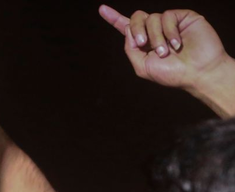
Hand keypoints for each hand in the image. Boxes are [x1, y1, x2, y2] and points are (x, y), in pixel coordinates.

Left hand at [99, 5, 228, 91]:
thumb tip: (127, 28)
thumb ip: (130, 48)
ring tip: (166, 51)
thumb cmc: (172, 73)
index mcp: (144, 42)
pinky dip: (169, 31)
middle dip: (136, 29)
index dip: (114, 18)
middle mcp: (155, 30)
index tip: (102, 9)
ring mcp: (169, 23)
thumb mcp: (143, 66)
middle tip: (142, 44)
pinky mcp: (183, 17)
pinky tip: (176, 44)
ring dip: (156, 36)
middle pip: (137, 18)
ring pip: (152, 18)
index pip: (126, 27)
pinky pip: (167, 16)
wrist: (198, 73)